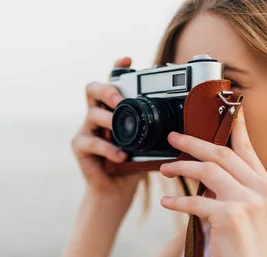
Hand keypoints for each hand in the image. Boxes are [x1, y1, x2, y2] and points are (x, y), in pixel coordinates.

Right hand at [72, 56, 143, 203]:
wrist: (117, 189)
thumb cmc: (133, 163)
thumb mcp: (148, 143)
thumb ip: (157, 130)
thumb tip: (185, 122)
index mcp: (113, 108)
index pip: (113, 81)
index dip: (118, 67)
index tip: (129, 59)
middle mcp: (98, 113)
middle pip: (93, 89)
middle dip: (106, 90)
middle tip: (118, 100)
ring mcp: (87, 129)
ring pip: (92, 114)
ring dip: (108, 121)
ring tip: (120, 133)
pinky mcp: (80, 146)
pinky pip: (92, 142)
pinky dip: (108, 149)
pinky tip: (121, 156)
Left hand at [158, 108, 266, 256]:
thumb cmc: (249, 255)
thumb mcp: (253, 218)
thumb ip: (237, 193)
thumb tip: (208, 176)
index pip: (248, 149)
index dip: (234, 126)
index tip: (224, 107)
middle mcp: (262, 190)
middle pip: (222, 153)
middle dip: (194, 142)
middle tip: (173, 137)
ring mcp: (248, 203)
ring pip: (207, 170)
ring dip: (181, 167)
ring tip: (164, 169)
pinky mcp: (229, 217)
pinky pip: (195, 201)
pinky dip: (177, 202)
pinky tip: (166, 204)